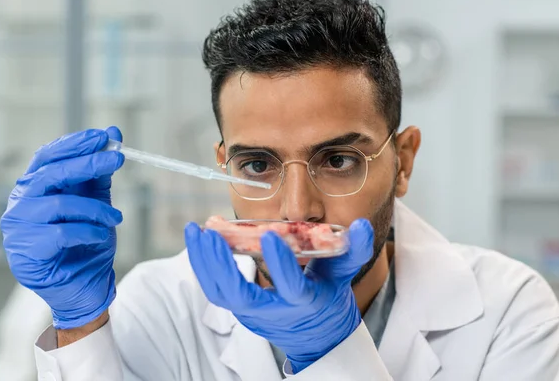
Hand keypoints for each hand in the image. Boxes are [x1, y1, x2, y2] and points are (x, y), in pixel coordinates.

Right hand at [0, 127, 124, 328]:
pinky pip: (62, 233)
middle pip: (52, 174)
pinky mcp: (27, 251)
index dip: (75, 143)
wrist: (85, 287)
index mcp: (35, 187)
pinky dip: (89, 232)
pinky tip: (101, 236)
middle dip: (88, 163)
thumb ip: (101, 173)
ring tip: (116, 219)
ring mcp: (20, 228)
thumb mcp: (98, 203)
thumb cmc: (87, 243)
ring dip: (97, 209)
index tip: (104, 135)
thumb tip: (113, 134)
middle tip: (117, 158)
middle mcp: (22, 203)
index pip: (48, 155)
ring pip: (60, 204)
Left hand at [184, 219, 372, 372]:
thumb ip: (354, 249)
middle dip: (223, 266)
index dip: (281, 264)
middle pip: (241, 296)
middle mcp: (274, 312)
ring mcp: (253, 314)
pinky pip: (217, 291)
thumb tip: (363, 224)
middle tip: (211, 234)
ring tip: (195, 231)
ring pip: (222, 294)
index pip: (291, 287)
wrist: (316, 334)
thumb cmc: (329, 296)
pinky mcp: (240, 310)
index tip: (270, 234)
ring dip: (205, 263)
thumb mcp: (344, 274)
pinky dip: (203, 267)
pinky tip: (197, 242)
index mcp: (304, 303)